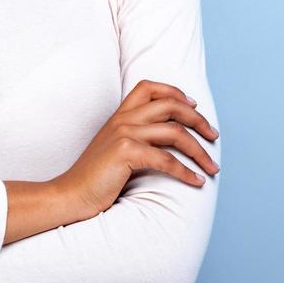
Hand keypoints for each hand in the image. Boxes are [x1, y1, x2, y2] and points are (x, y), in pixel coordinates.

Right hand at [51, 79, 219, 220]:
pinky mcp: (126, 152)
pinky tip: (197, 181)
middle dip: (198, 120)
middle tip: (214, 135)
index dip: (176, 92)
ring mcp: (124, 133)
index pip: (149, 87)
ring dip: (200, 150)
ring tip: (213, 166)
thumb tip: (167, 141)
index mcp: (119, 115)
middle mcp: (123, 119)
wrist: (69, 195)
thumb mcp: (114, 149)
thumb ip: (134, 138)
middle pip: (171, 106)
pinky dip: (187, 172)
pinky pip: (167, 160)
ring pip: (176, 133)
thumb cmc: (94, 179)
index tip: (194, 106)